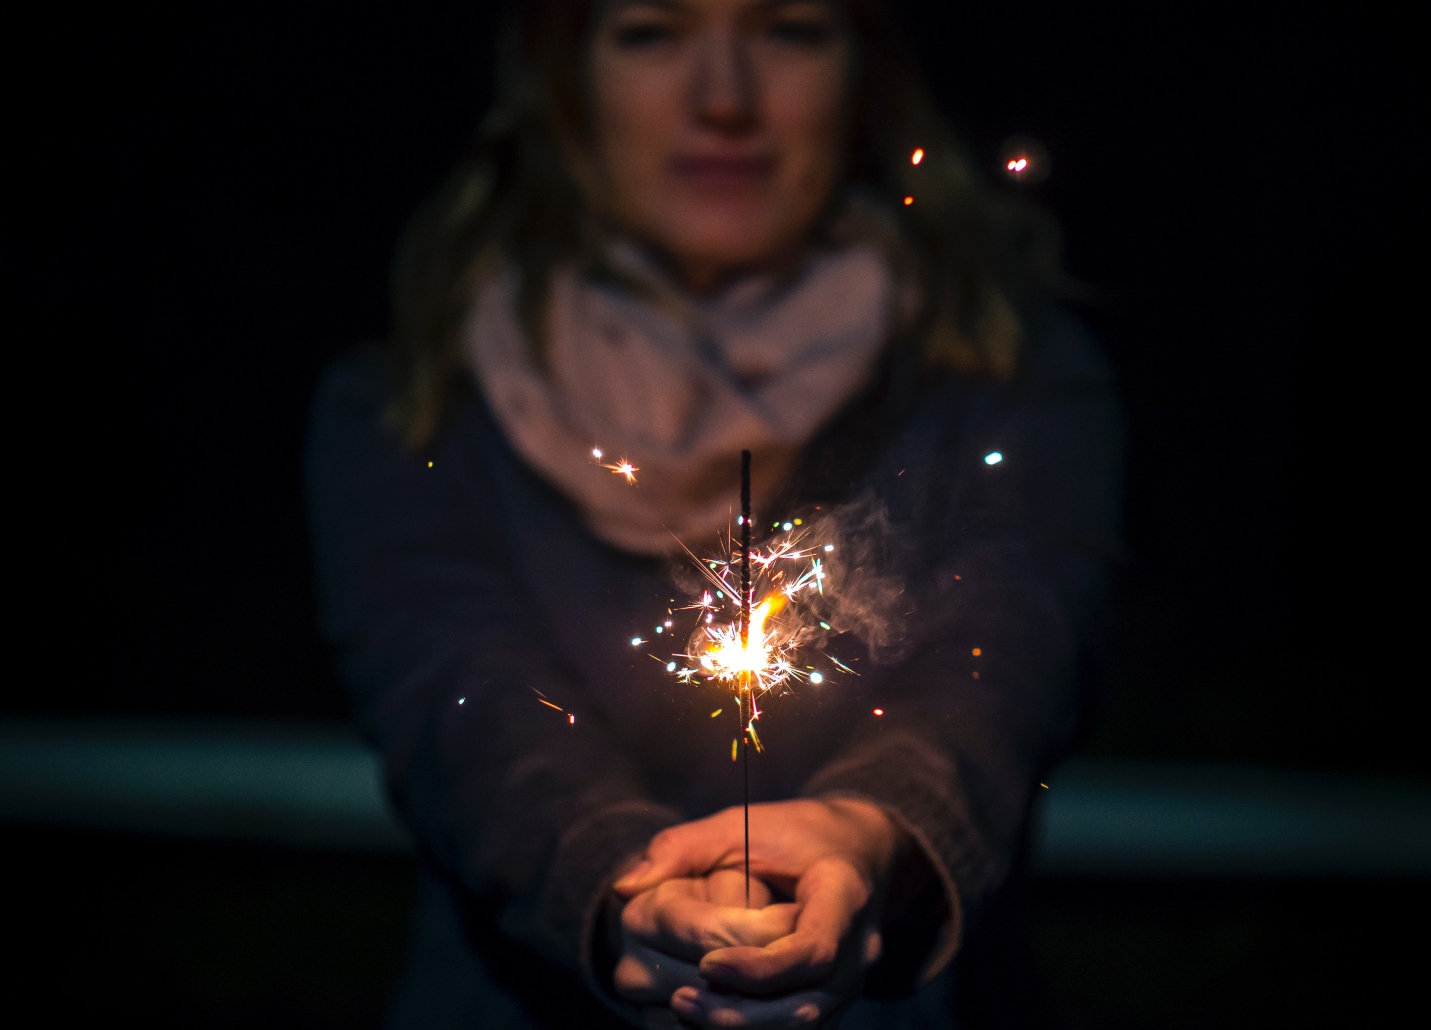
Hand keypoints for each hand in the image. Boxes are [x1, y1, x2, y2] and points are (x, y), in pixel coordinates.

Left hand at [614, 799, 900, 1027]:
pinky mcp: (838, 996)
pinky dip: (758, 1027)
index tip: (707, 962)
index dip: (761, 967)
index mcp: (843, 893)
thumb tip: (625, 887)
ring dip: (746, 1026)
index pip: (813, 948)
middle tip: (680, 999)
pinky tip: (709, 1018)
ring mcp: (853, 978)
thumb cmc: (796, 832)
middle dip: (743, 1010)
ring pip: (806, 1023)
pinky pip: (802, 1027)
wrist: (861, 850)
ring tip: (686, 1010)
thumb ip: (685, 849)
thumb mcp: (743, 823)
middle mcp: (859, 946)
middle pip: (808, 1002)